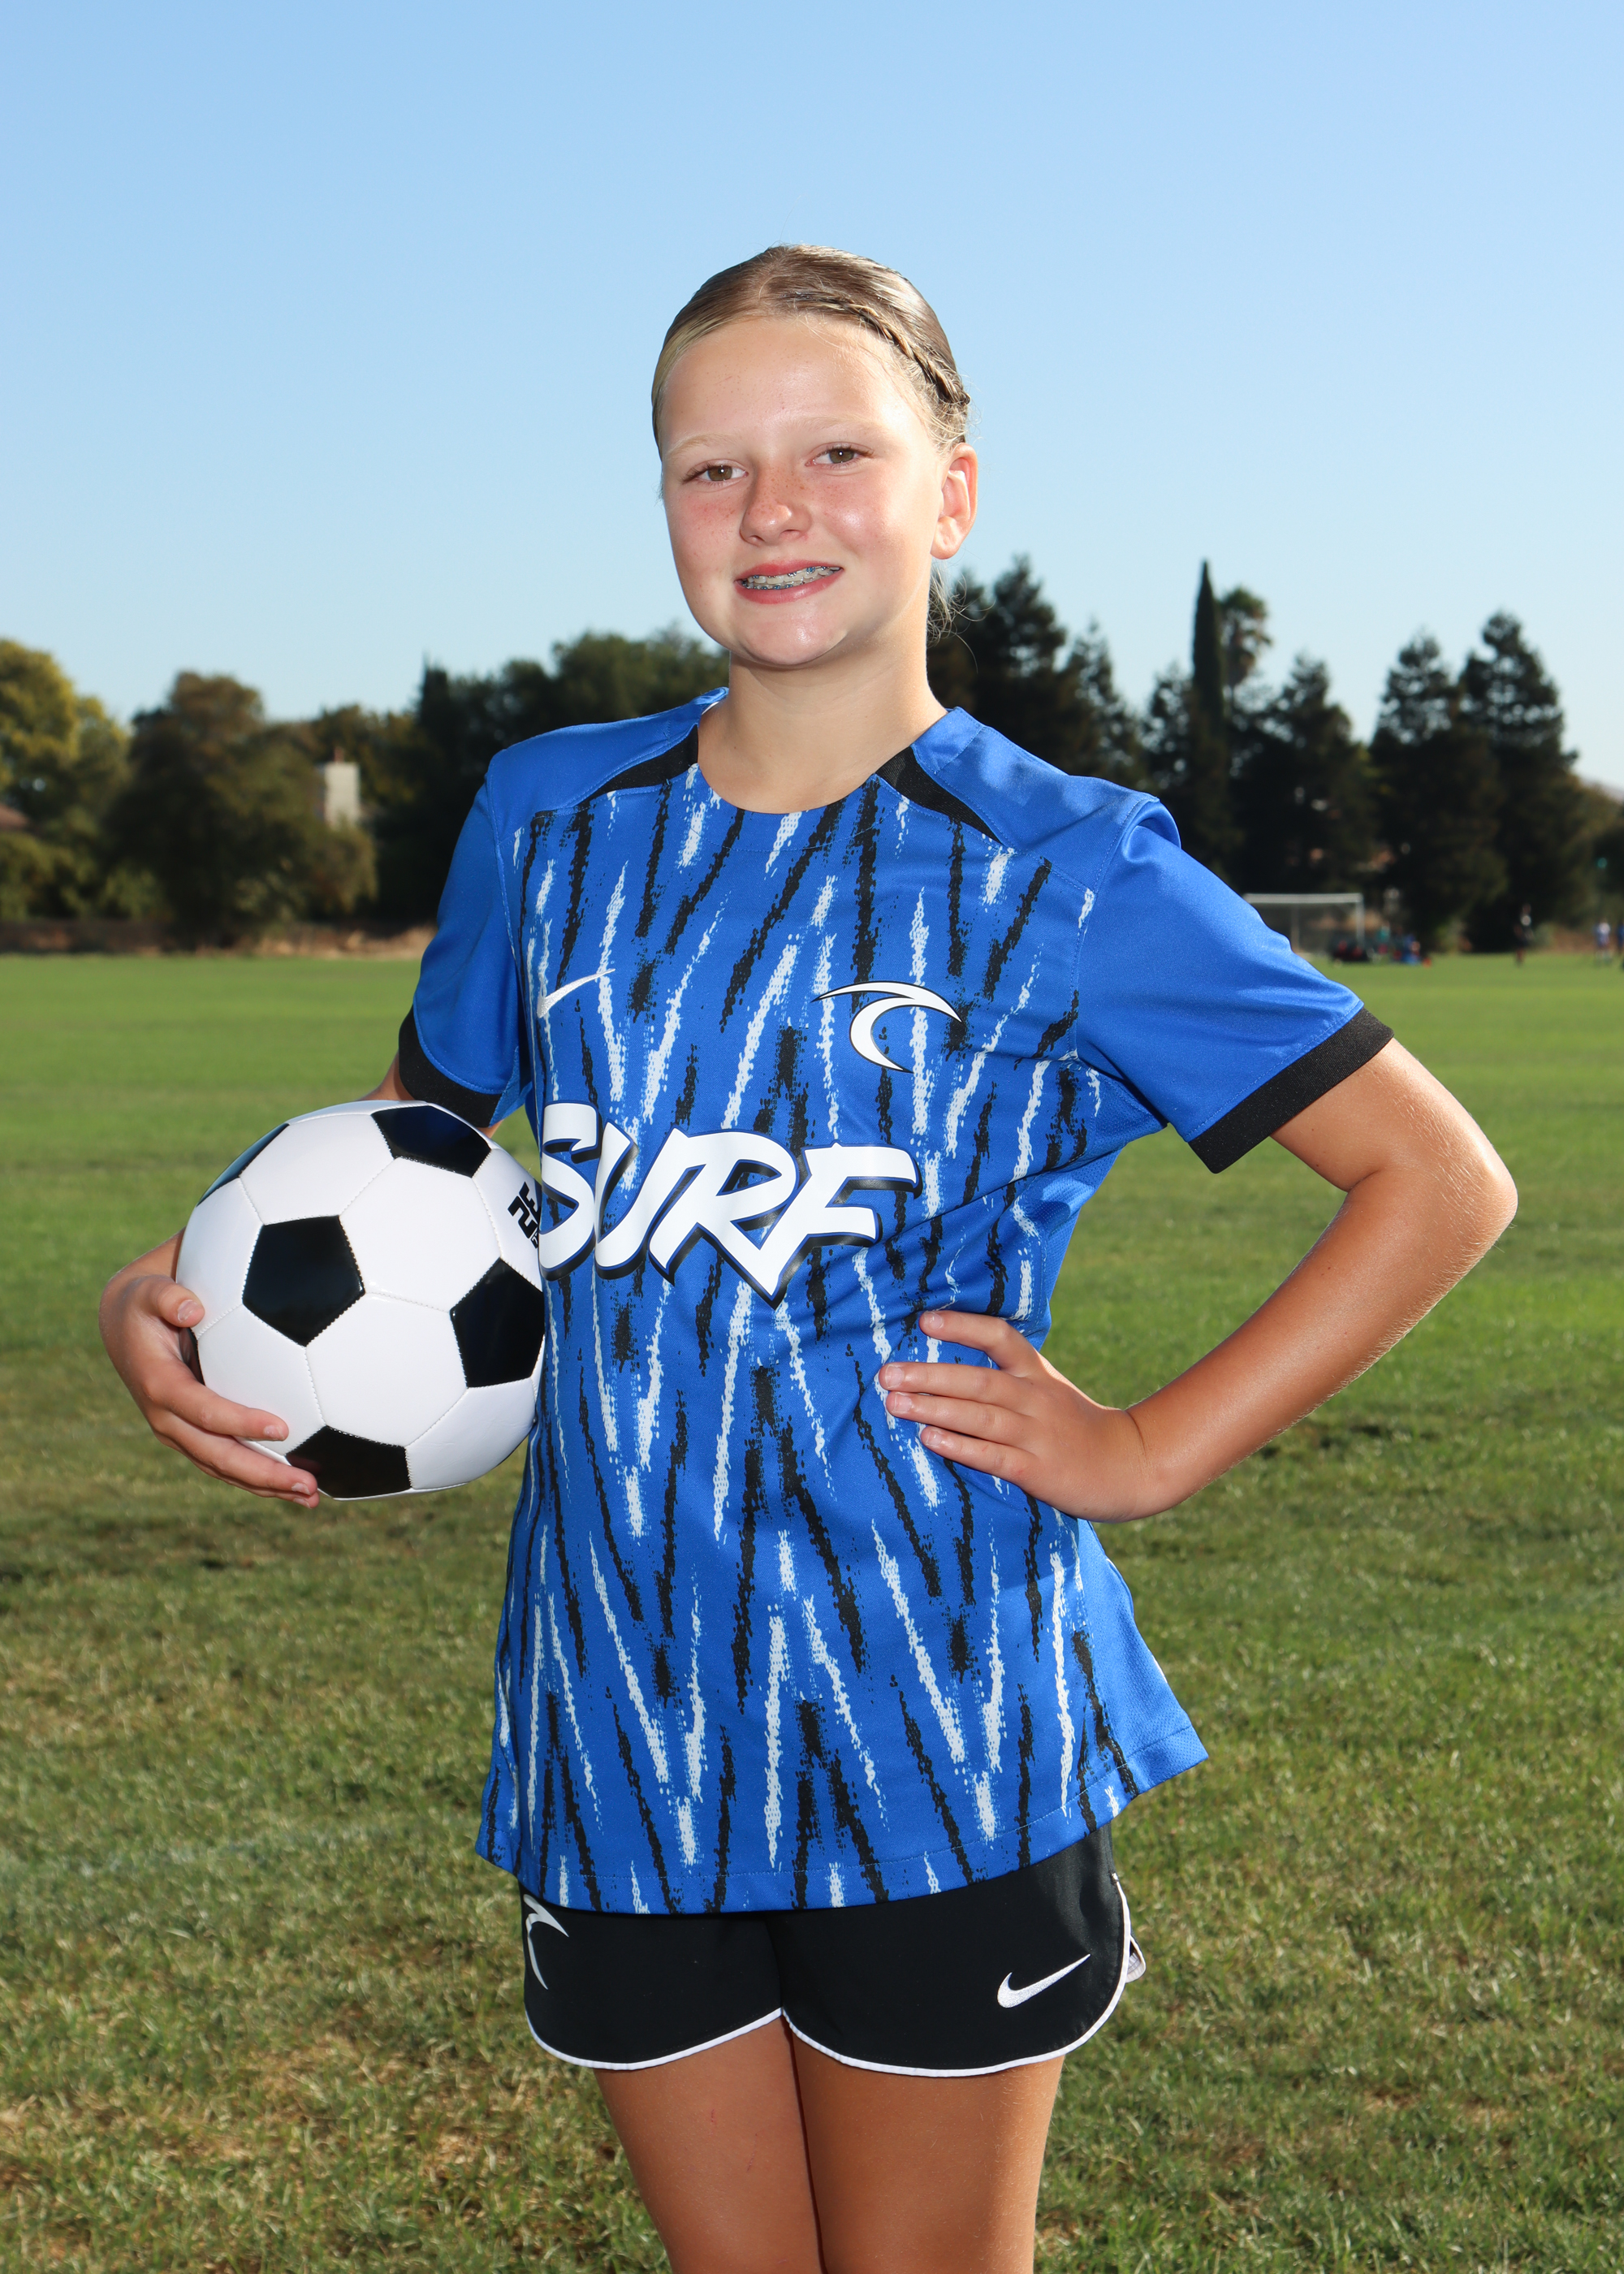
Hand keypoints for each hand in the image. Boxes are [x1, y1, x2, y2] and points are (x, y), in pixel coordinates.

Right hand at [99, 1241, 319, 1507]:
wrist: (125, 1325)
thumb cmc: (146, 1302)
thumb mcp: (150, 1291)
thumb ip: (168, 1296)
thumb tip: (193, 1307)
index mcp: (160, 1387)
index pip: (204, 1413)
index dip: (241, 1423)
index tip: (283, 1428)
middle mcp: (167, 1419)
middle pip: (218, 1456)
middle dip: (263, 1474)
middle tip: (309, 1484)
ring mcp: (179, 1433)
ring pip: (224, 1468)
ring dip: (267, 1486)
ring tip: (312, 1496)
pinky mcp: (192, 1436)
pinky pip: (226, 1463)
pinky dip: (259, 1477)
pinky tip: (296, 1484)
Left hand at [878, 1310, 1151, 1522]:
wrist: (1129, 1465)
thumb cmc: (1075, 1426)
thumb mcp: (1047, 1389)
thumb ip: (1007, 1377)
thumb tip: (947, 1368)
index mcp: (1036, 1373)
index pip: (1000, 1337)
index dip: (963, 1327)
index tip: (924, 1321)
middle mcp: (1035, 1398)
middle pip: (978, 1379)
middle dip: (929, 1375)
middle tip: (886, 1373)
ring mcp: (1037, 1434)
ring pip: (980, 1416)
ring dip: (934, 1408)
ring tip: (895, 1403)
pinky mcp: (1037, 1470)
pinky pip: (993, 1456)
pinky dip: (960, 1446)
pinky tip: (930, 1438)